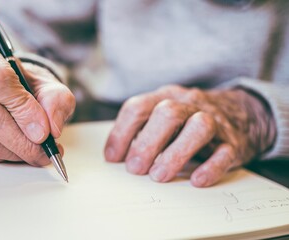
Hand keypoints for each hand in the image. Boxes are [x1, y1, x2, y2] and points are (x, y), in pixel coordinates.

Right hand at [0, 44, 74, 164]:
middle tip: (45, 150)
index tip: (44, 130)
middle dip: (24, 139)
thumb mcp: (44, 83)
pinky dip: (4, 156)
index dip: (23, 108)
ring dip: (16, 151)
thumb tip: (52, 128)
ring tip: (35, 151)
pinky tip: (16, 150)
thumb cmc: (19, 85)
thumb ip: (55, 99)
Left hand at [104, 85, 275, 186]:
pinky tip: (196, 180)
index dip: (121, 133)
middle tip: (135, 169)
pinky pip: (225, 152)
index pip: (138, 107)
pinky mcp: (234, 142)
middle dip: (147, 143)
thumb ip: (141, 130)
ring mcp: (214, 121)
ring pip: (199, 126)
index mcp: (166, 97)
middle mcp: (189, 104)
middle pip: (168, 112)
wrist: (243, 113)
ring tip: (158, 175)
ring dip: (176, 153)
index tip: (113, 158)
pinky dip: (211, 167)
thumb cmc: (189, 120)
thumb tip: (114, 156)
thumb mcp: (163, 117)